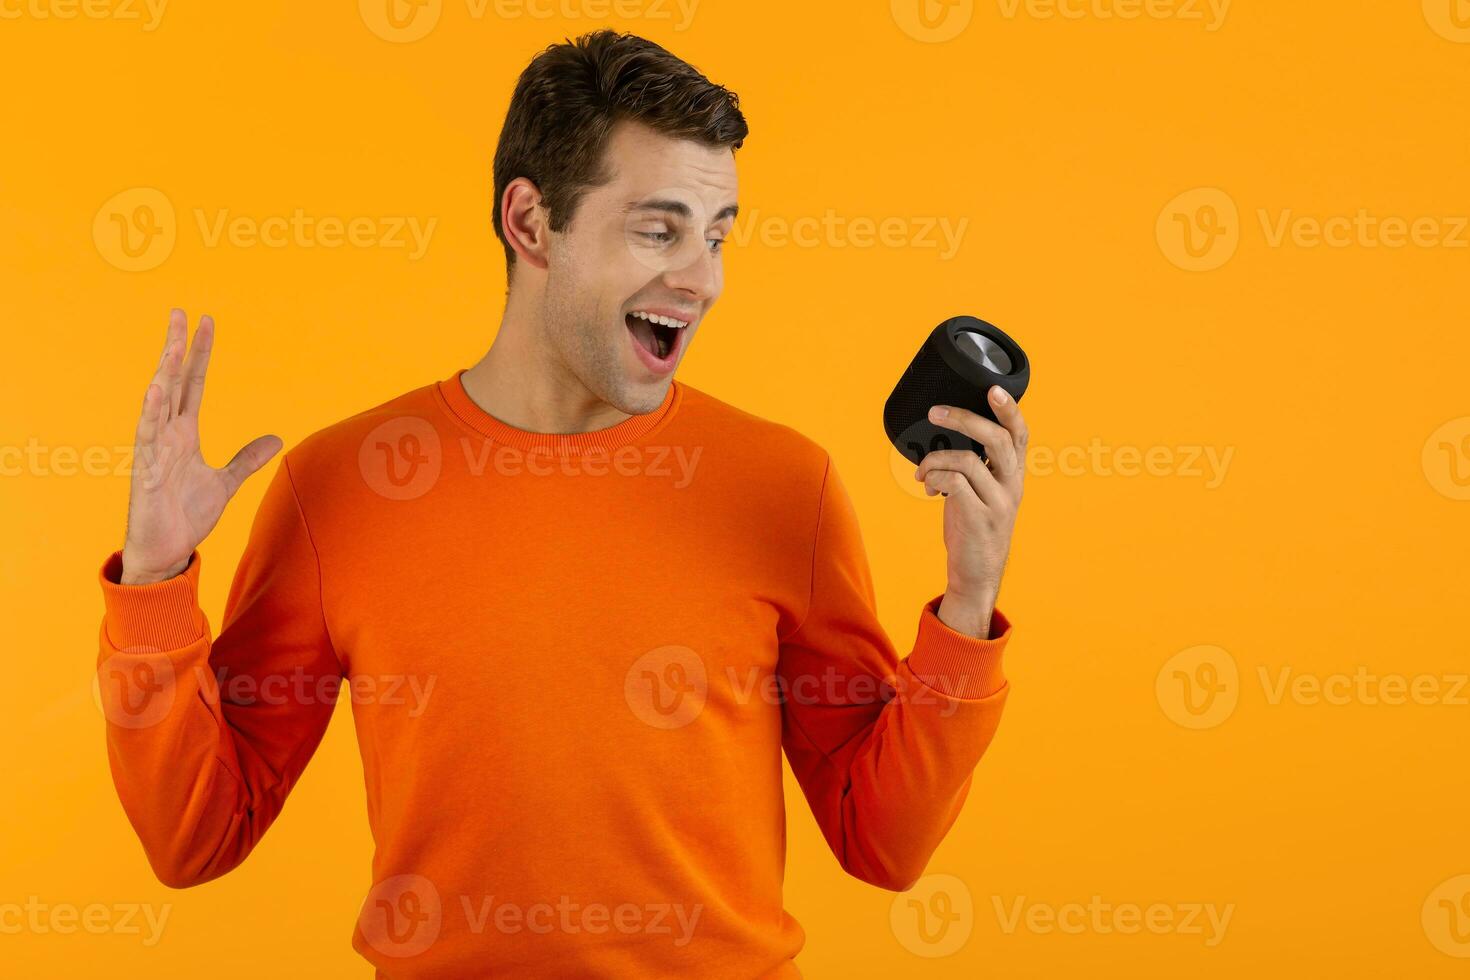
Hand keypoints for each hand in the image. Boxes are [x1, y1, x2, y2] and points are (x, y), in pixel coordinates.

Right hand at [119, 310, 281, 584]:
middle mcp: (166, 435)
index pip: (192, 384)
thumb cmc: (185, 515)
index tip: (205, 323)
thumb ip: (247, 458)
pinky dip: (151, 414)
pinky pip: (148, 438)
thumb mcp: (226, 482)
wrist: (166, 551)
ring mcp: (154, 452)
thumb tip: (276, 439)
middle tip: (180, 313)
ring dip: (165, 373)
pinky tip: (154, 390)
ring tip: (173, 343)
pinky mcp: (147, 472)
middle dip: (176, 349)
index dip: (199, 354)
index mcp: (183, 434)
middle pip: (172, 383)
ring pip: (158, 404)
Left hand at [912, 386, 1028, 636]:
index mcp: (1014, 475)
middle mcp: (1011, 485)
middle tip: (935, 413)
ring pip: (967, 460)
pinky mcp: (978, 518)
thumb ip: (976, 466)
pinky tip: (927, 486)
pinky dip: (934, 476)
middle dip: (963, 419)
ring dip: (935, 458)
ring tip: (922, 470)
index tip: (992, 388)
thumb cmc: (974, 527)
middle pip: (996, 439)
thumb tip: (948, 434)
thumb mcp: (983, 492)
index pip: (1019, 435)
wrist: (977, 574)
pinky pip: (953, 482)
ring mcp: (997, 502)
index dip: (1009, 409)